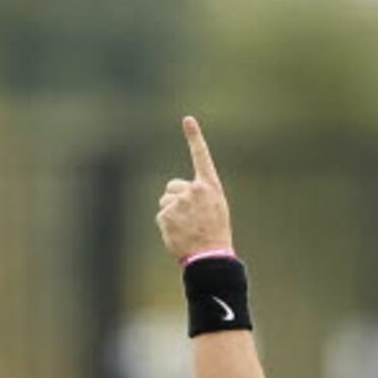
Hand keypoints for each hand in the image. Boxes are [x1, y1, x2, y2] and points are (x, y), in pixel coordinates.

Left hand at [156, 115, 232, 262]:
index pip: (201, 157)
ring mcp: (180, 201)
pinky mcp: (167, 214)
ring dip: (171, 213)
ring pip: (165, 201)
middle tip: (190, 220)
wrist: (211, 258)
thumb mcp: (215, 210)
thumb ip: (199, 195)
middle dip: (176, 199)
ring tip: (186, 228)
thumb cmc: (215, 235)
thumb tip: (176, 192)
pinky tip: (179, 234)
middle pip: (173, 186)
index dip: (194, 137)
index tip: (188, 119)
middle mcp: (195, 190)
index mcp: (210, 187)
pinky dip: (167, 226)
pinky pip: (161, 216)